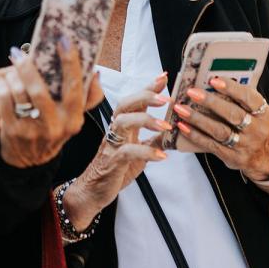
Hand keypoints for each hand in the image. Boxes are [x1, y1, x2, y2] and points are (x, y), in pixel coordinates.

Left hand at [0, 38, 104, 167]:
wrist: (29, 161)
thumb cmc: (52, 129)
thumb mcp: (72, 118)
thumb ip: (88, 96)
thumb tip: (95, 72)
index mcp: (74, 119)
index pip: (75, 88)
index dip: (71, 63)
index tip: (64, 40)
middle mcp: (55, 127)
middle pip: (40, 91)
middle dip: (28, 68)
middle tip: (20, 52)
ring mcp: (33, 131)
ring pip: (19, 94)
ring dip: (12, 76)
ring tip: (11, 68)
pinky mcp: (12, 132)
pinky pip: (3, 101)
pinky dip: (1, 87)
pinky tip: (1, 81)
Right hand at [63, 74, 170, 227]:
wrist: (94, 191)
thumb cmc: (116, 169)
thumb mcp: (139, 151)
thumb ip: (153, 139)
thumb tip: (174, 129)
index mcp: (123, 126)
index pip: (135, 101)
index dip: (148, 87)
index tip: (163, 76)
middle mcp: (116, 131)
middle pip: (125, 104)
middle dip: (145, 97)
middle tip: (166, 98)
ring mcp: (113, 144)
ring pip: (123, 122)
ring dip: (145, 120)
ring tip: (166, 127)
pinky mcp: (113, 161)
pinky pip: (128, 152)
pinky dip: (146, 151)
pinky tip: (162, 156)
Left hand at [172, 76, 268, 180]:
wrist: (266, 157)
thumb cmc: (255, 126)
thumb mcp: (256, 112)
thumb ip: (239, 99)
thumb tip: (212, 81)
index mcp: (263, 113)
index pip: (249, 98)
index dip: (232, 88)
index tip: (213, 80)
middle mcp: (257, 130)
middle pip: (233, 115)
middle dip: (210, 102)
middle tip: (192, 92)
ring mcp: (245, 145)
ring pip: (220, 131)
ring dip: (198, 119)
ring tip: (181, 109)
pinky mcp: (233, 157)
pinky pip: (211, 145)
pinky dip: (195, 135)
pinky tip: (183, 126)